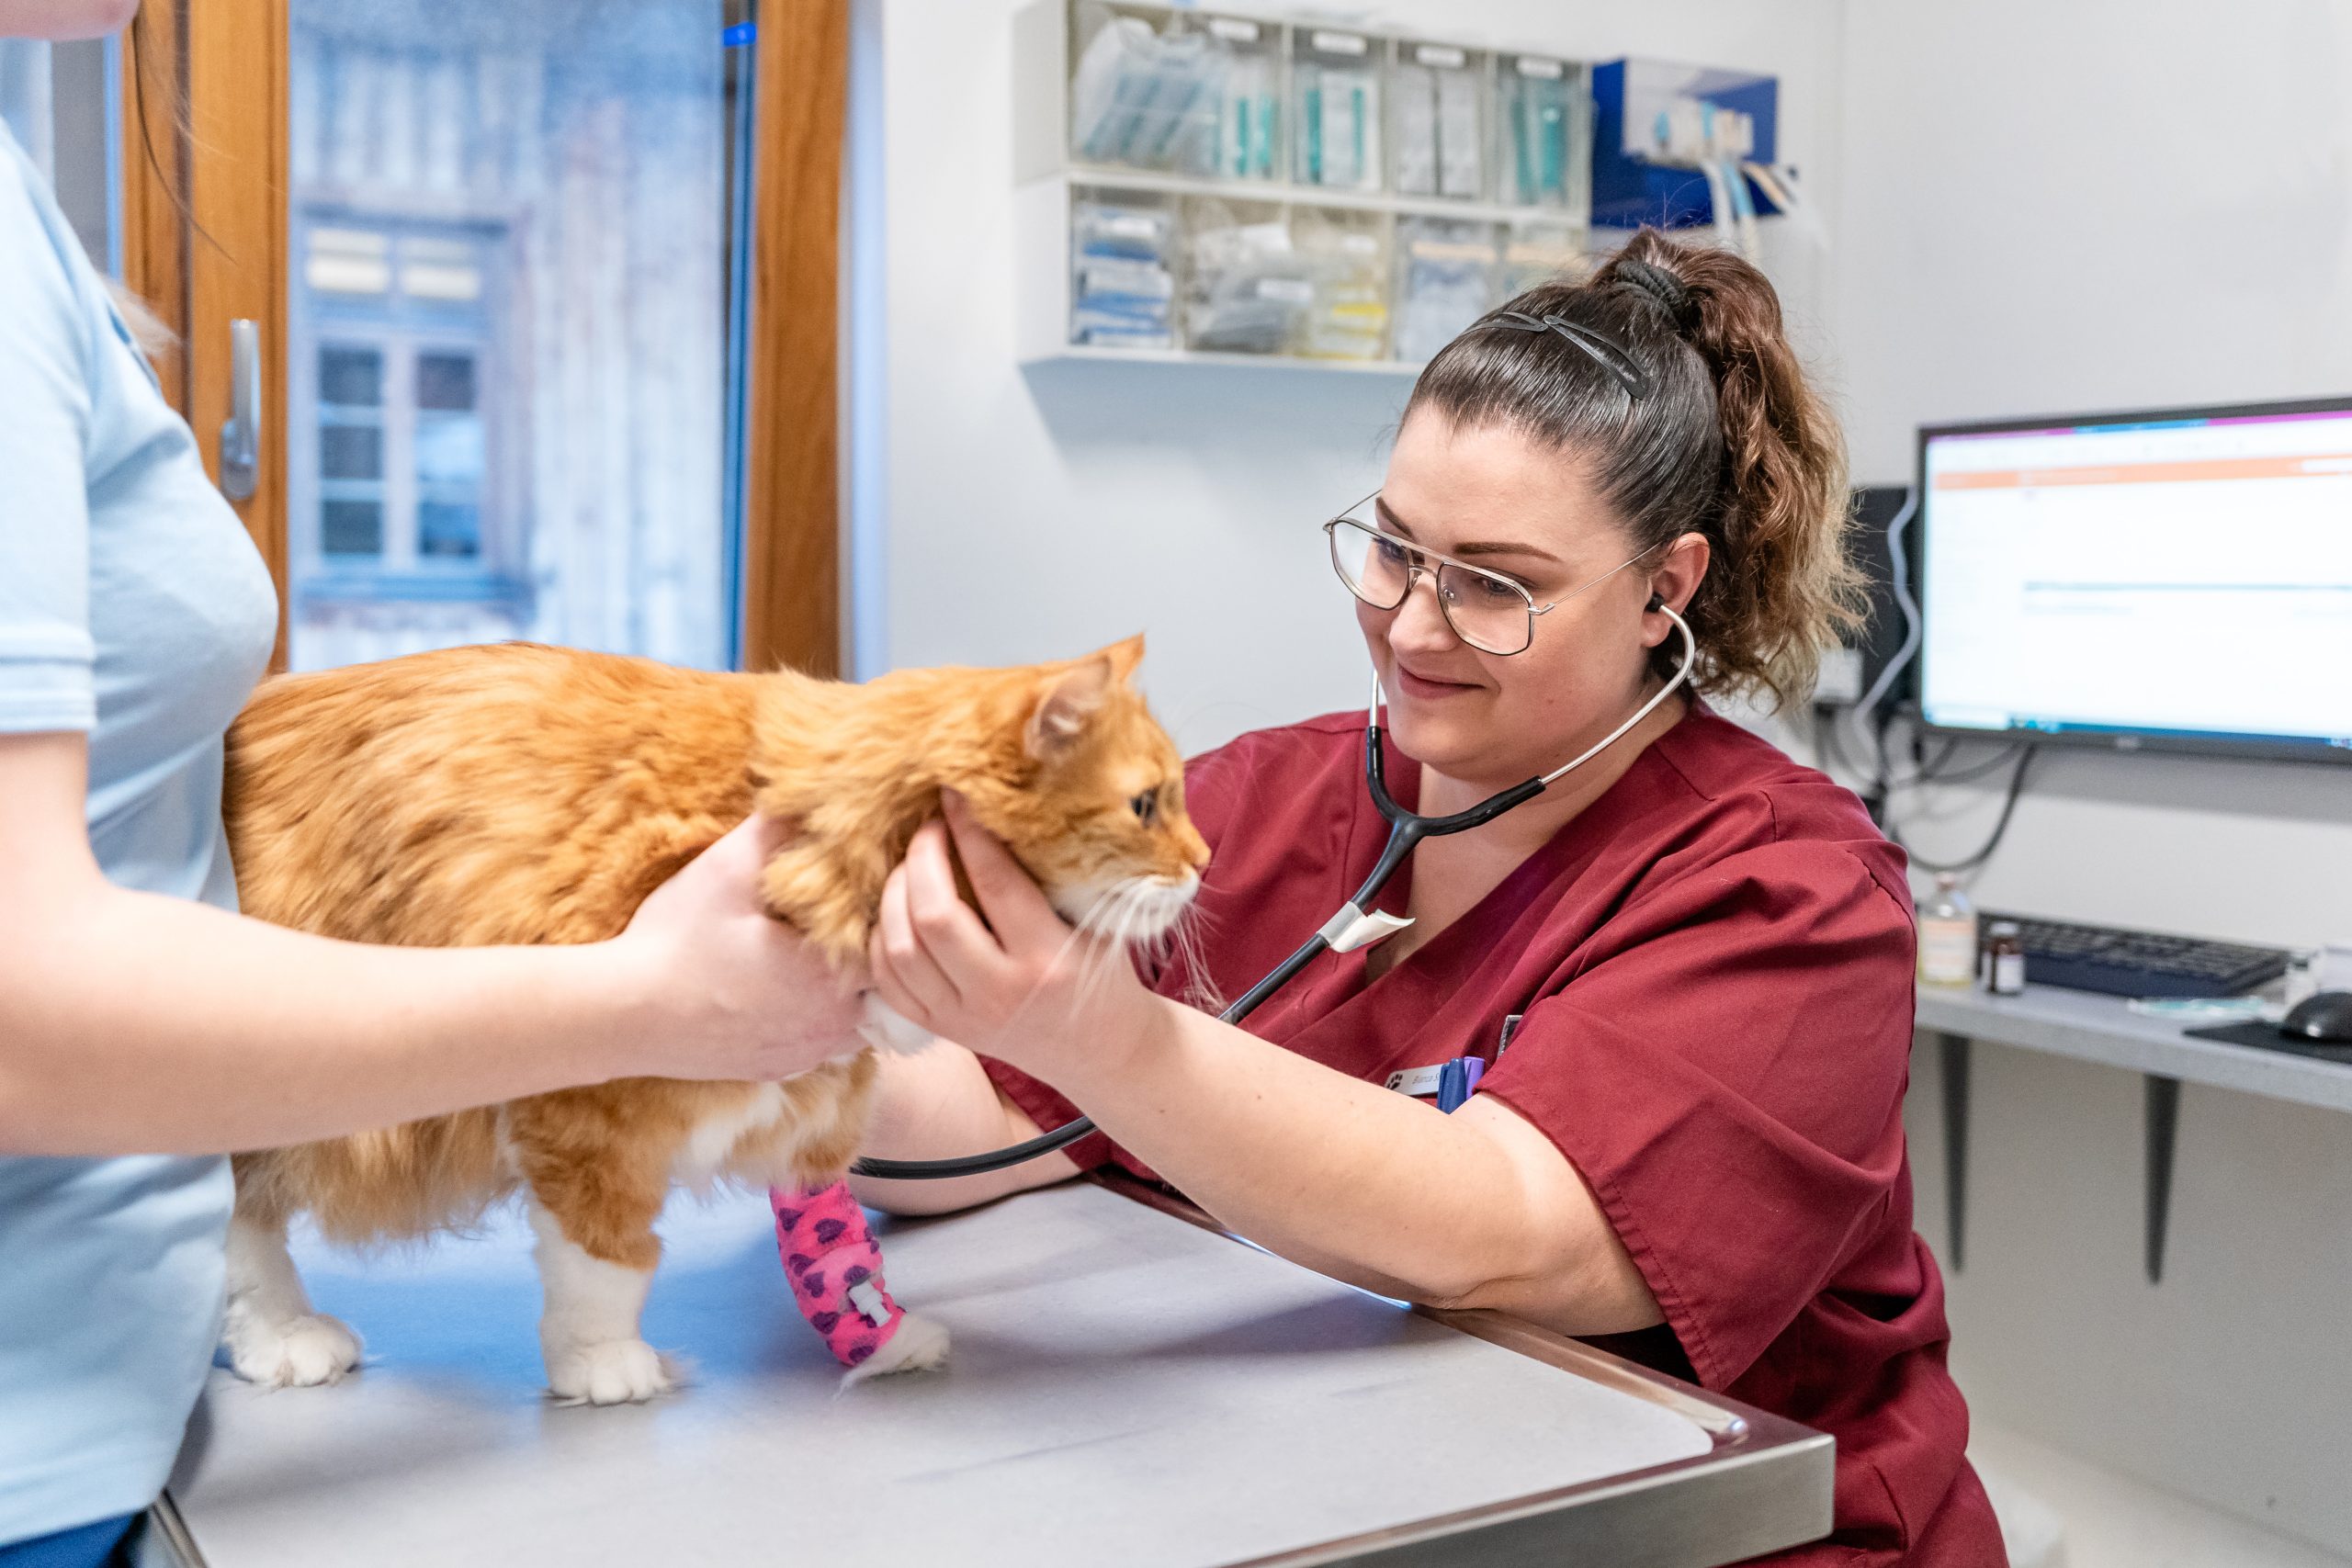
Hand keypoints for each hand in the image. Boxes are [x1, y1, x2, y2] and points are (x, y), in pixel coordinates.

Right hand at [611, 815, 869, 1081]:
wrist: (622, 1015)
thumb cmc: (676, 942)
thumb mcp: (728, 869)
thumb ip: (779, 830)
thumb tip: (816, 794)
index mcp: (836, 979)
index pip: (892, 939)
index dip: (882, 907)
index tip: (860, 885)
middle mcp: (834, 1027)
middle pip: (881, 982)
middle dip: (867, 947)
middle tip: (841, 914)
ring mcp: (806, 1055)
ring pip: (857, 1017)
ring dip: (846, 986)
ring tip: (815, 950)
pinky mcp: (778, 1070)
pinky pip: (821, 1041)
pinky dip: (815, 1015)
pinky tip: (784, 986)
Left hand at [868, 791, 1164, 1083]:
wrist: (1098, 1050)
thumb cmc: (1100, 974)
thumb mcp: (1094, 924)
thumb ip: (1050, 877)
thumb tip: (1000, 810)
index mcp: (1046, 959)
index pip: (996, 883)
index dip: (969, 830)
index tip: (957, 795)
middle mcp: (1000, 993)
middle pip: (933, 917)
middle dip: (922, 858)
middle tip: (931, 829)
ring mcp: (964, 1016)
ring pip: (900, 949)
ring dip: (894, 895)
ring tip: (911, 866)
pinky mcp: (941, 1030)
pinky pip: (888, 981)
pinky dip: (881, 938)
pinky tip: (897, 910)